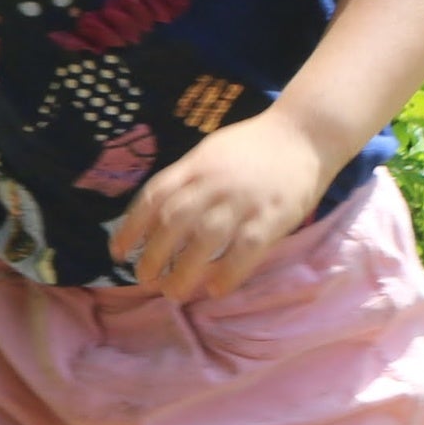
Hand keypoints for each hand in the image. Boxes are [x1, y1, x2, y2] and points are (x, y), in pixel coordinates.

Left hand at [113, 112, 324, 302]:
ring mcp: (243, 199)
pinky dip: (228, 272)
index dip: (131, 228)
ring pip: (205, 240)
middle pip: (173, 222)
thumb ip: (185, 180)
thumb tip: (155, 215)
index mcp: (194, 166)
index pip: (152, 199)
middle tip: (144, 279)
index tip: (117, 253)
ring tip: (172, 293)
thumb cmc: (252, 147)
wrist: (306, 131)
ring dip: (184, 271)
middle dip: (153, 255)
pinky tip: (215, 290)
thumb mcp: (208, 153)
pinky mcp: (273, 215)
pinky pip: (246, 249)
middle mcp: (213, 183)